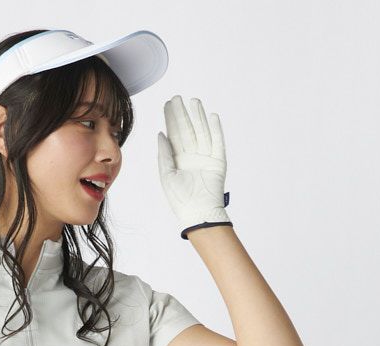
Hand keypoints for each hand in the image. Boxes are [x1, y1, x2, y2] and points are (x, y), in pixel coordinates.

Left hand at [157, 95, 230, 238]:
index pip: (174, 135)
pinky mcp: (218, 162)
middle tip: (177, 98)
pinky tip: (211, 116)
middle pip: (187, 130)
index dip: (171, 120)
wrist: (198, 214)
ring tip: (194, 101)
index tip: (167, 105)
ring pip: (202, 132)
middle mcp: (192, 156)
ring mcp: (206, 157)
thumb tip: (160, 134)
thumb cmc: (181, 200)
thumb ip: (164, 154)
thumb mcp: (166, 176)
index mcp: (178, 160)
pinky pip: (217, 142)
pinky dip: (215, 129)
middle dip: (182, 114)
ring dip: (198, 117)